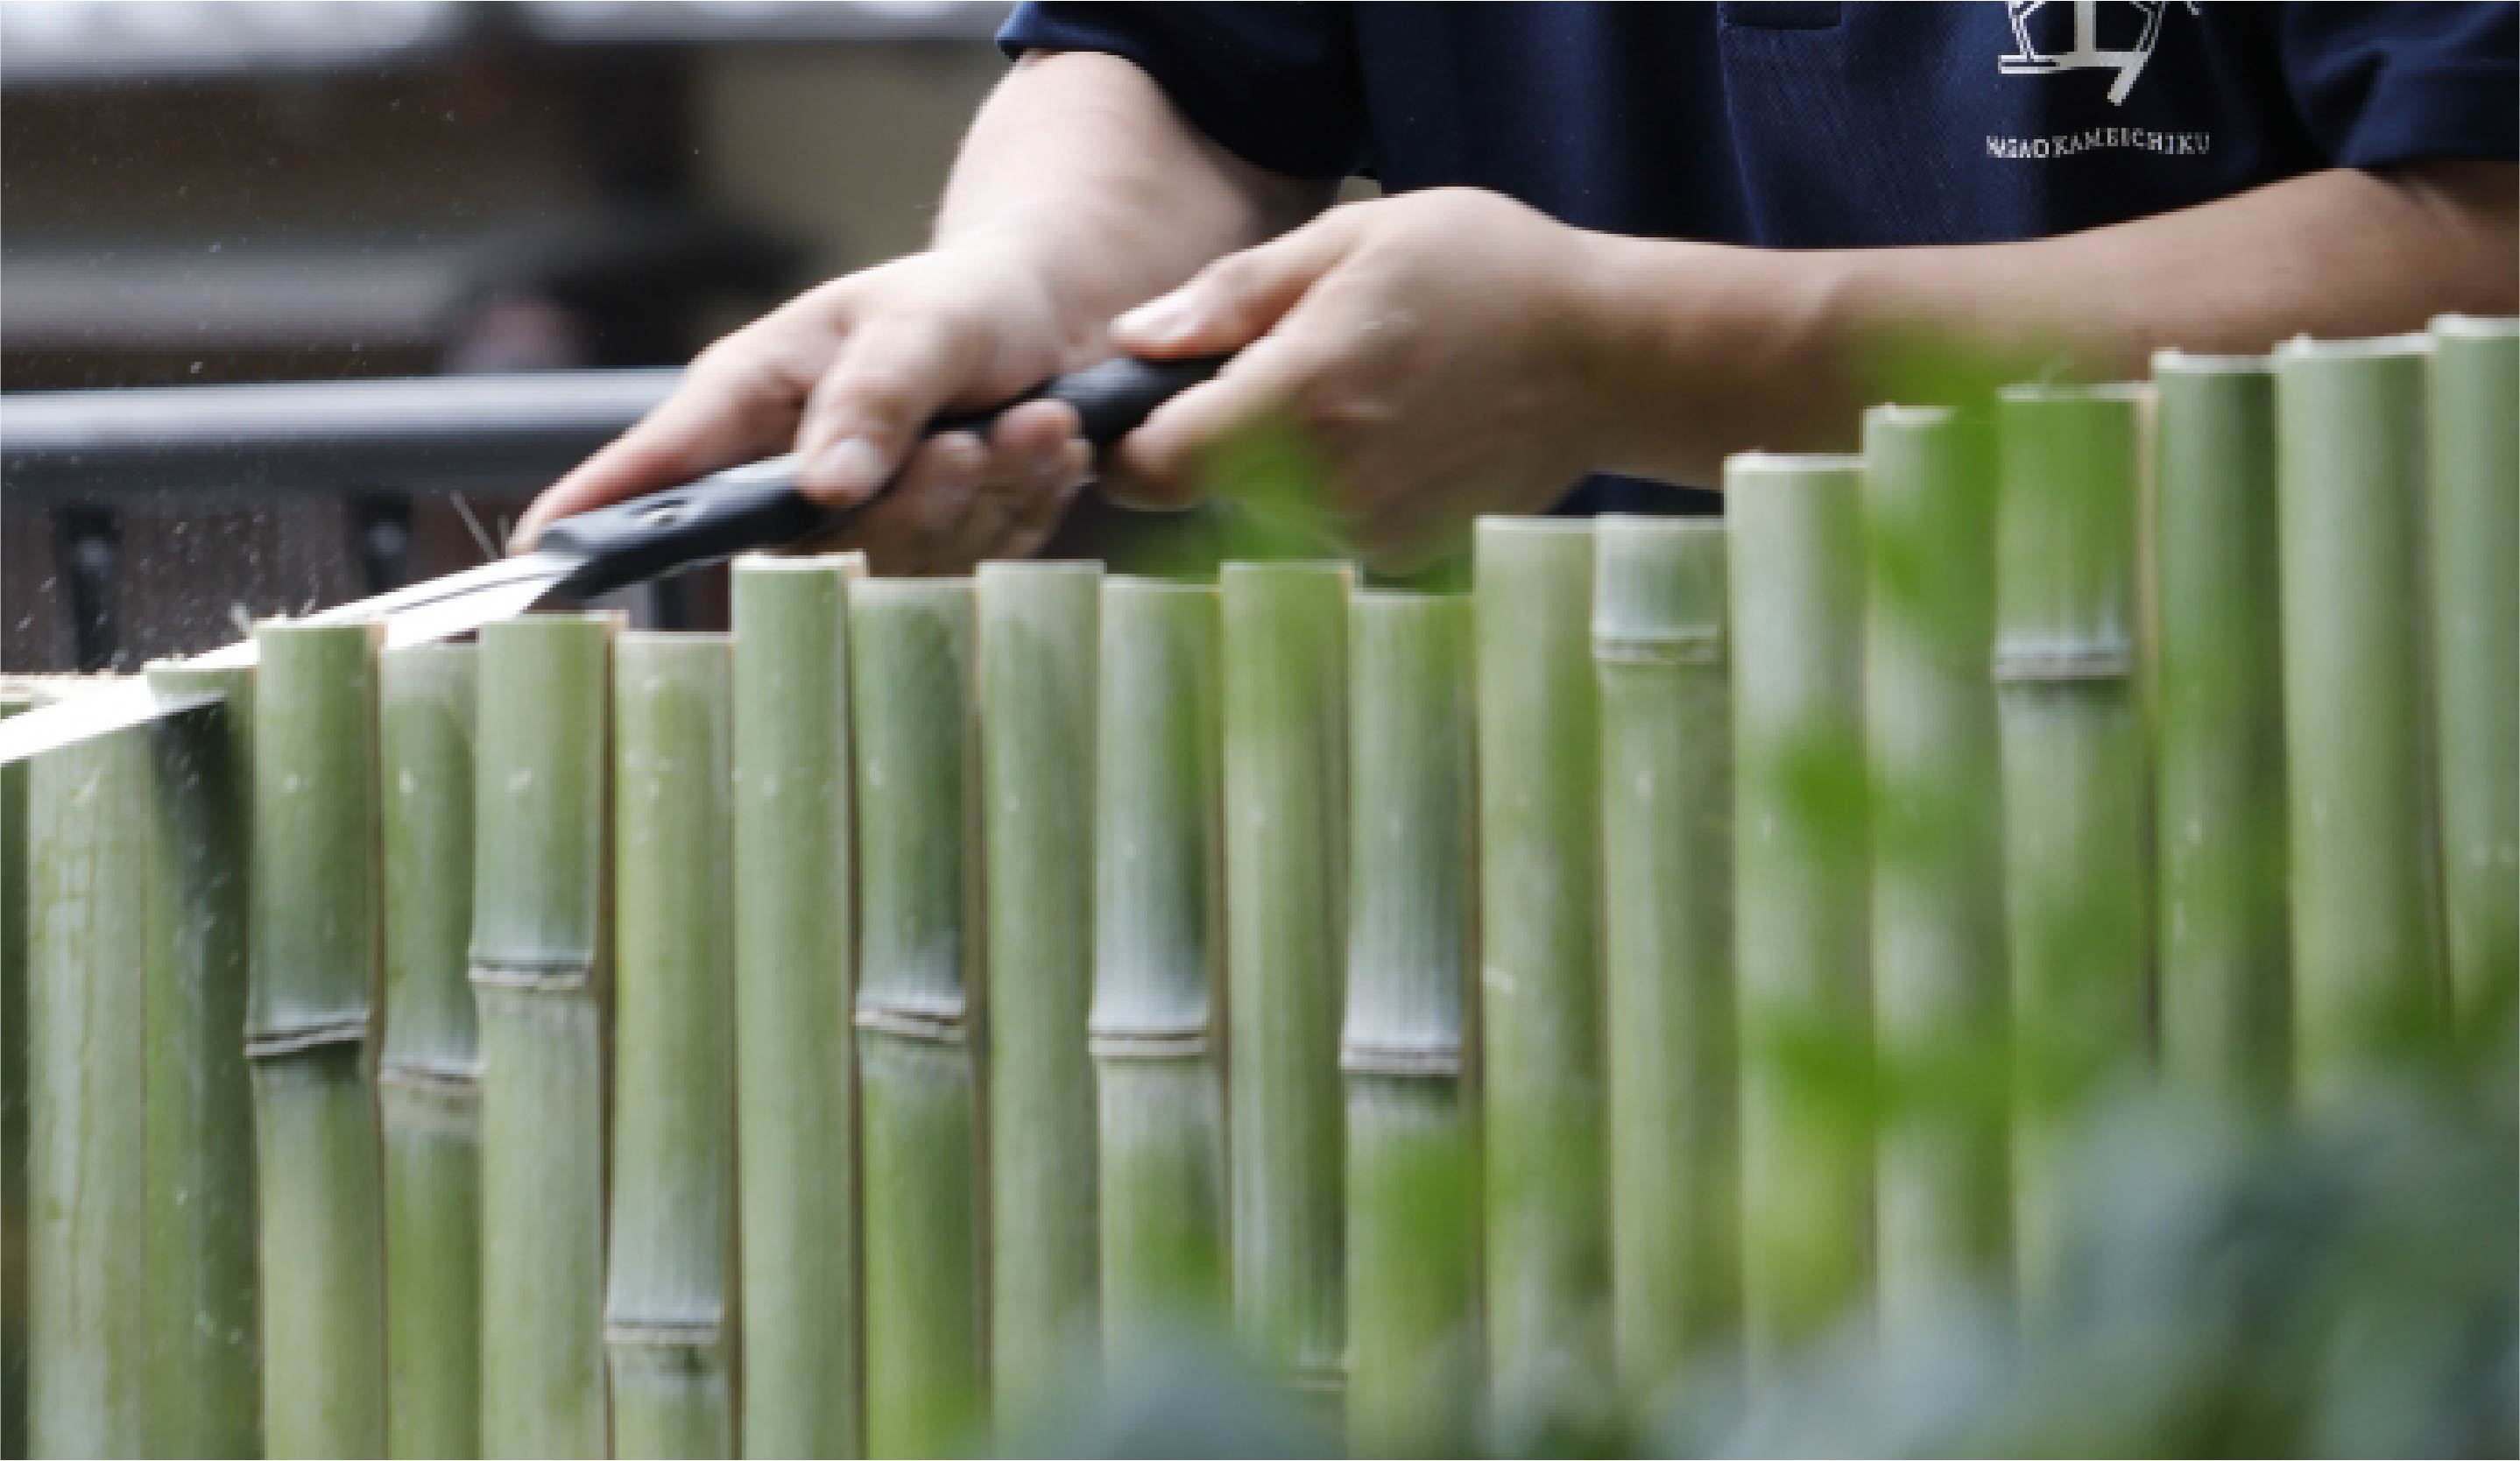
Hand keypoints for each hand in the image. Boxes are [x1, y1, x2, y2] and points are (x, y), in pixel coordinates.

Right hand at [514, 245, 1100, 572]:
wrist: (1057, 314)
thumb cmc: (964, 301)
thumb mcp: (921, 324)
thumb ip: (875, 398)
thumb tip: (825, 490)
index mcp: (750, 402)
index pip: (651, 470)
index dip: (589, 515)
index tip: (535, 560)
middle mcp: (790, 478)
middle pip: (803, 549)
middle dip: (907, 500)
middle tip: (968, 441)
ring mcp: (862, 525)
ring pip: (903, 562)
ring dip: (983, 497)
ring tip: (1032, 421)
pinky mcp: (935, 553)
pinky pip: (974, 566)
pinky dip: (1023, 507)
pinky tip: (1048, 445)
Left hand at [1108, 188, 1620, 571]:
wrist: (1609, 357)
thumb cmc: (1484, 273)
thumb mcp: (1350, 240)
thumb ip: (1230, 298)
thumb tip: (1133, 338)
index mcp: (1298, 398)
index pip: (1153, 469)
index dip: (1129, 444)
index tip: (1143, 409)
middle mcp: (1326, 485)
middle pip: (1205, 492)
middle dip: (1212, 441)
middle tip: (1277, 370)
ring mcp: (1369, 531)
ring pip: (1263, 515)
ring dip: (1276, 465)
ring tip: (1353, 392)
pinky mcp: (1404, 555)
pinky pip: (1325, 530)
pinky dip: (1333, 490)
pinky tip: (1392, 433)